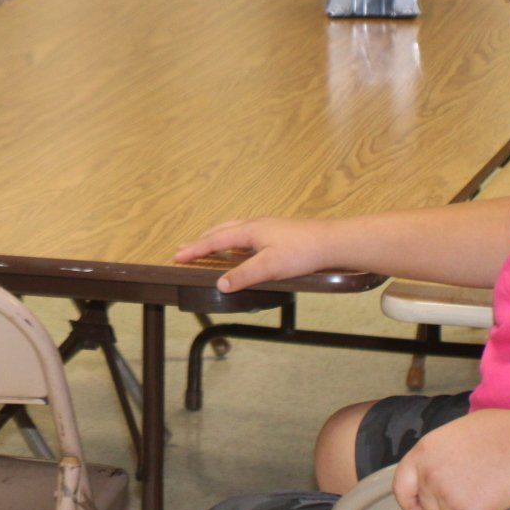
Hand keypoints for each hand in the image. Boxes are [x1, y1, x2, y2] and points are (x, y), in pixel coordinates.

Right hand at [173, 217, 331, 292]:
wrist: (331, 243)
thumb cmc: (302, 251)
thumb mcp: (270, 267)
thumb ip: (243, 275)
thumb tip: (219, 283)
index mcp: (250, 230)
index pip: (215, 240)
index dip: (195, 249)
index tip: (178, 255)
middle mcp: (256, 226)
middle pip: (221, 230)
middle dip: (201, 240)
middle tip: (185, 249)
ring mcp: (267, 229)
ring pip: (234, 231)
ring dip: (217, 238)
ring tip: (207, 246)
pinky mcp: (278, 235)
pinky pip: (246, 235)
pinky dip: (233, 241)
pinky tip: (239, 250)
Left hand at [391, 408, 509, 509]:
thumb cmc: (499, 433)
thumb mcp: (456, 432)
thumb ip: (437, 453)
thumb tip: (430, 469)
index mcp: (423, 452)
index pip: (401, 485)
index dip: (408, 501)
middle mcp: (430, 475)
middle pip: (431, 508)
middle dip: (450, 505)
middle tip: (475, 485)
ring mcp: (449, 496)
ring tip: (489, 486)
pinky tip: (499, 499)